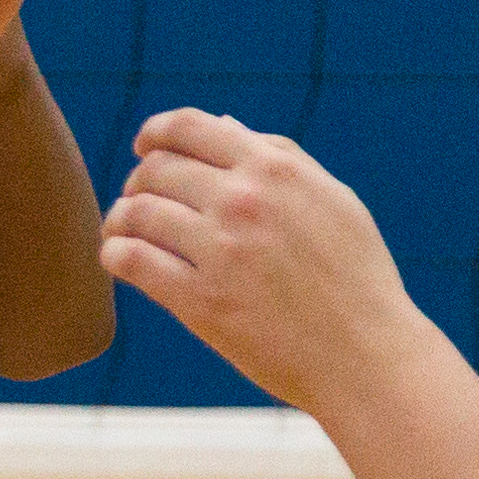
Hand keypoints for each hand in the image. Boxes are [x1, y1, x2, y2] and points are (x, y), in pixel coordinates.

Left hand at [96, 110, 428, 414]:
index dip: (154, 133)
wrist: (365, 354)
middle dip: (138, 182)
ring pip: (134, 212)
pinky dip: (114, 254)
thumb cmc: (353, 276)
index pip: (188, 127)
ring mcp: (220, 250)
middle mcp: (244, 201)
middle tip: (140, 201)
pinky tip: (121, 258)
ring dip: (119, 220)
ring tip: (124, 232)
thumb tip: (224, 123)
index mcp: (275, 169)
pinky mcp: (200, 299)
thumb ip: (280, 157)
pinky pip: (130, 260)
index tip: (144, 148)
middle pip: (154, 169)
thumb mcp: (333, 201)